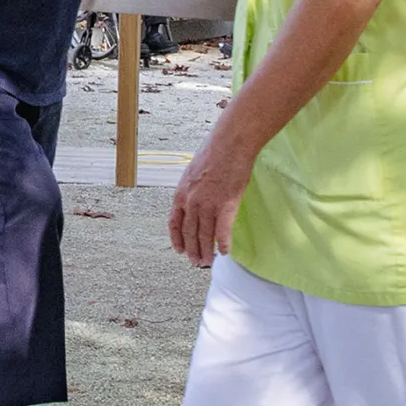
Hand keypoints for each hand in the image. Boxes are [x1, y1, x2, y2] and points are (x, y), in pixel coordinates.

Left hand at [169, 131, 255, 266]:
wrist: (230, 144)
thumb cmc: (214, 153)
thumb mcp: (192, 172)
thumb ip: (191, 190)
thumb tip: (192, 201)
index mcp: (181, 193)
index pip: (175, 223)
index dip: (177, 239)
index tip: (180, 250)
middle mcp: (192, 202)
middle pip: (190, 233)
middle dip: (192, 250)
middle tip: (196, 261)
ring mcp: (208, 204)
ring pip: (205, 235)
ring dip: (206, 251)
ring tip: (208, 261)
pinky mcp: (226, 205)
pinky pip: (223, 231)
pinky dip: (223, 243)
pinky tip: (224, 252)